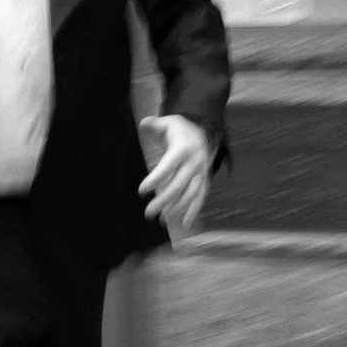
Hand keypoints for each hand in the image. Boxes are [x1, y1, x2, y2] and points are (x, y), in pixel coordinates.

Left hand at [137, 114, 211, 236]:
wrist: (203, 129)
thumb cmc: (179, 128)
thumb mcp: (167, 122)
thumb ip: (154, 124)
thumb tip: (144, 123)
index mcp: (182, 149)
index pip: (167, 167)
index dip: (154, 180)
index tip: (141, 192)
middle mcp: (194, 163)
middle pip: (177, 186)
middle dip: (162, 201)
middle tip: (147, 213)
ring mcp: (201, 173)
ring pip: (189, 194)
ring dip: (176, 209)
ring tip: (162, 220)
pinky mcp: (205, 180)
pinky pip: (201, 197)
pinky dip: (194, 211)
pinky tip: (184, 224)